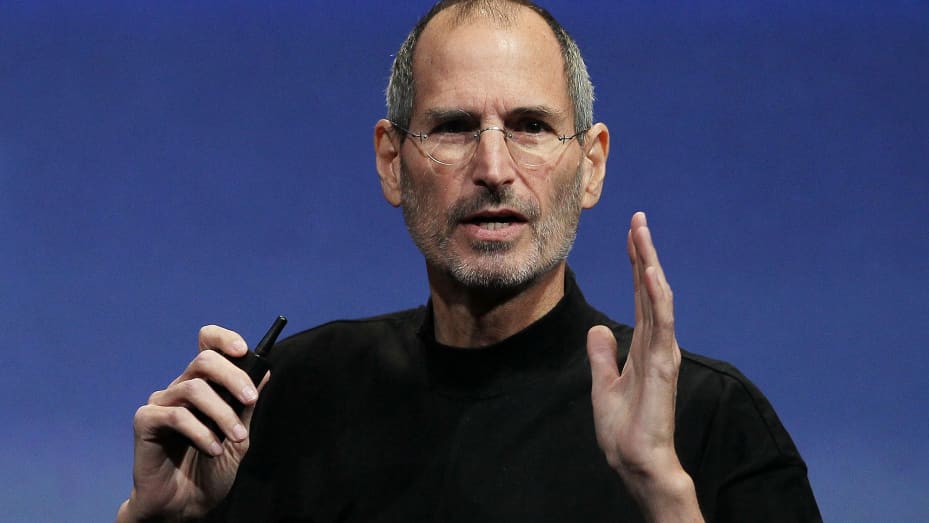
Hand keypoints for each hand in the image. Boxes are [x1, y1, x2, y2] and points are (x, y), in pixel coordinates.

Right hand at [116, 326, 266, 521]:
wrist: (186, 506)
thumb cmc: (211, 470)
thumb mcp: (239, 435)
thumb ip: (246, 404)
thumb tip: (265, 371)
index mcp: (204, 385)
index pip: (207, 344)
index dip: (223, 339)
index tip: (244, 349)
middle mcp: (181, 388)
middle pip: (204, 360)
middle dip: (233, 376)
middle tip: (251, 399)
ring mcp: (161, 403)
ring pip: (194, 388)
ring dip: (222, 413)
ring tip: (236, 438)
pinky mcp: (146, 422)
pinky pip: (176, 415)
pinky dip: (201, 431)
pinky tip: (213, 449)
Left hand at [587, 212, 701, 520]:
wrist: (635, 461)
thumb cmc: (624, 429)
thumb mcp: (603, 384)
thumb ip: (603, 355)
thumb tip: (598, 329)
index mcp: (643, 345)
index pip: (640, 295)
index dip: (635, 264)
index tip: (631, 234)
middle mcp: (656, 343)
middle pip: (650, 289)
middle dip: (643, 253)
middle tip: (638, 219)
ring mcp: (662, 351)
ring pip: (658, 298)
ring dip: (650, 264)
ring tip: (641, 233)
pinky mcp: (663, 365)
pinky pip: (661, 323)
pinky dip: (657, 296)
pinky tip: (649, 272)